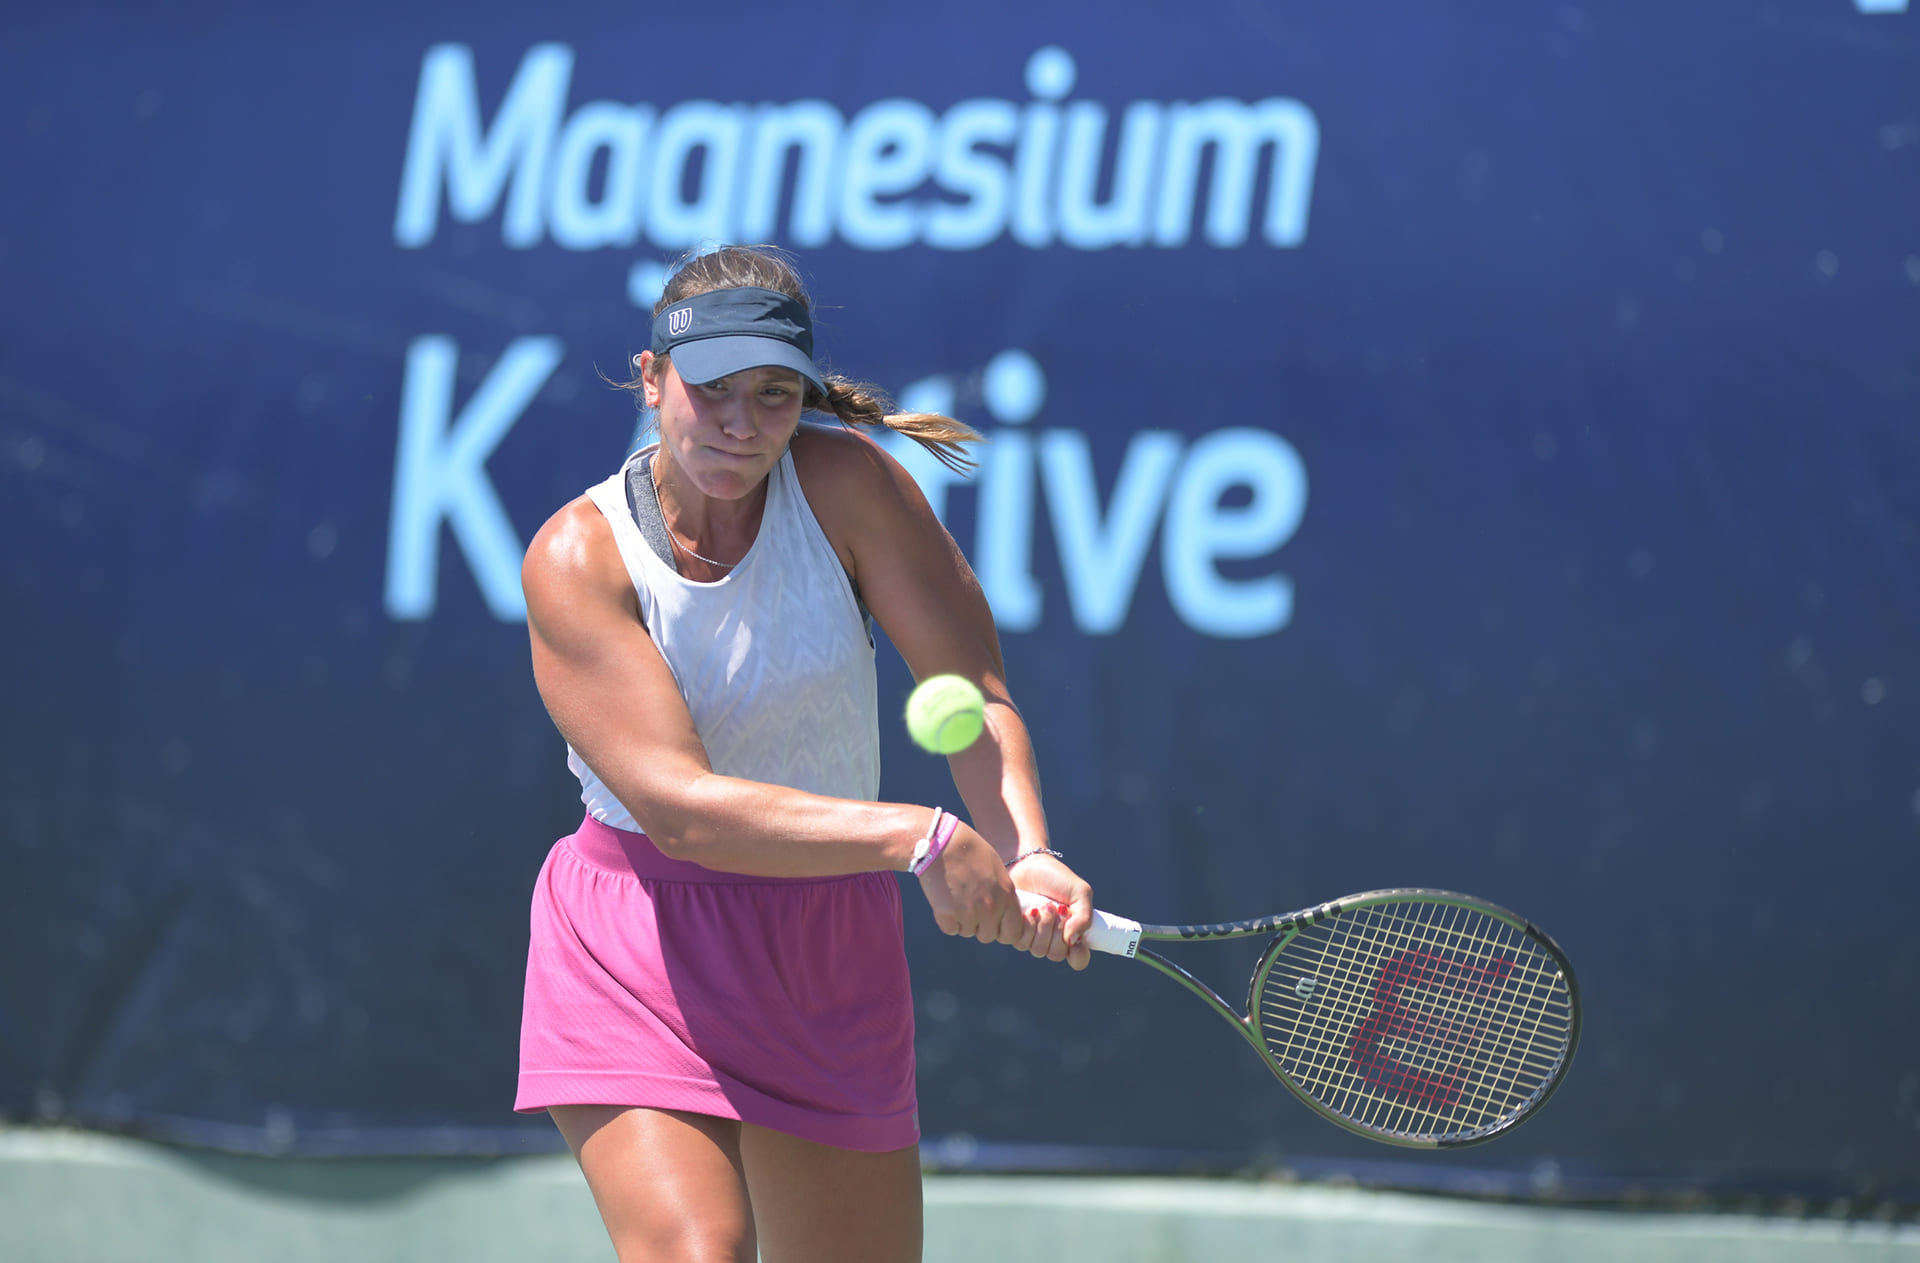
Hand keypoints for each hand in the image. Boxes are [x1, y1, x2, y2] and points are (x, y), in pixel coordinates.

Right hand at [916, 821, 1025, 946]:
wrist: (944, 842)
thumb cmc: (970, 851)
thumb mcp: (997, 871)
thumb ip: (1002, 895)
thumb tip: (1001, 916)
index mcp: (1006, 896)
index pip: (1012, 933)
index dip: (1002, 930)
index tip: (993, 923)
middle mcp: (991, 907)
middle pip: (988, 936)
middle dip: (979, 927)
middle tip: (970, 908)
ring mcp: (969, 912)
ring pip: (967, 932)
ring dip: (962, 921)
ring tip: (956, 897)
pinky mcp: (948, 914)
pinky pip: (950, 929)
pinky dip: (947, 919)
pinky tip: (945, 899)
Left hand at [1008, 853, 1092, 970]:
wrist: (1026, 864)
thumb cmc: (1055, 877)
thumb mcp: (1079, 892)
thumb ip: (1084, 917)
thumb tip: (1073, 941)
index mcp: (1072, 932)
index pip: (1078, 959)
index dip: (1078, 956)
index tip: (1078, 943)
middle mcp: (1053, 938)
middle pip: (1056, 954)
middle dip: (1057, 931)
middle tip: (1057, 908)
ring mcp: (1033, 937)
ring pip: (1038, 950)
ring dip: (1043, 926)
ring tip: (1043, 905)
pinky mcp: (1015, 932)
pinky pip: (1021, 942)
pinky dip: (1027, 925)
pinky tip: (1029, 910)